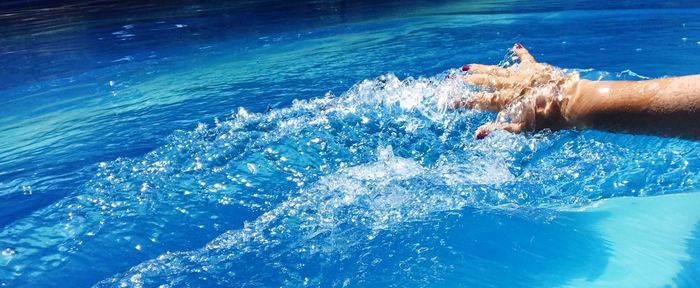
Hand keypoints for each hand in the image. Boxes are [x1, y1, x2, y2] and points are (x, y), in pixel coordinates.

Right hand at [452, 44, 579, 138]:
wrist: (571, 103)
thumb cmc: (548, 121)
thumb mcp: (522, 129)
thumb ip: (499, 128)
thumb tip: (478, 134)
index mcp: (506, 102)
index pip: (479, 102)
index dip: (464, 102)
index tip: (451, 102)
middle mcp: (511, 86)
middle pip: (485, 82)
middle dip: (469, 81)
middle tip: (455, 78)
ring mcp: (522, 75)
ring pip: (498, 70)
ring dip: (482, 68)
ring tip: (468, 66)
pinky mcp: (537, 69)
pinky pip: (526, 59)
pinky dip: (520, 54)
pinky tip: (515, 47)